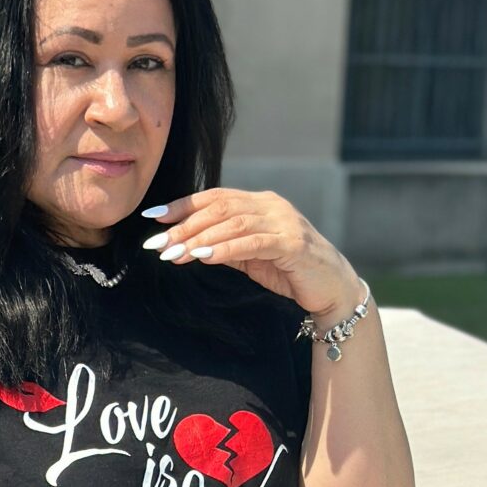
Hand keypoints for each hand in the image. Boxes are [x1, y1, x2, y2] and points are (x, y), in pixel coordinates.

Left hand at [142, 189, 362, 318]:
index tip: (153, 217)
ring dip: (199, 239)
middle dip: (184, 225)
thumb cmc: (291, 273)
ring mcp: (284, 222)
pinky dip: (225, 249)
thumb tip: (187, 247)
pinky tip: (202, 257)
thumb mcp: (251, 258)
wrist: (332, 289)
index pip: (214, 198)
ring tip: (173, 253)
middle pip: (219, 208)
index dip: (182, 205)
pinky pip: (253, 242)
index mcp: (260, 203)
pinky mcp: (293, 243)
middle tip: (157, 243)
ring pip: (233, 223)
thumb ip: (225, 247)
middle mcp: (271, 205)